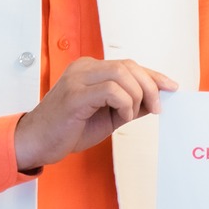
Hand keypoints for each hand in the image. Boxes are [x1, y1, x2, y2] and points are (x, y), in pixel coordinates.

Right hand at [14, 57, 175, 169]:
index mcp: (90, 69)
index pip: (129, 65)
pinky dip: (124, 103)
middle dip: (150, 87)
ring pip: (122, 74)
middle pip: (129, 66)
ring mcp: (77, 79)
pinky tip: (121, 116)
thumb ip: (129, 104)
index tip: (171, 87)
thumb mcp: (107, 116)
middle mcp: (84, 68)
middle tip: (157, 108)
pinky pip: (111, 90)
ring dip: (137, 96)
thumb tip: (156, 100)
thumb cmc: (68, 130)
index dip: (153, 75)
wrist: (36, 143)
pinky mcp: (75, 95)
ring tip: (130, 115)